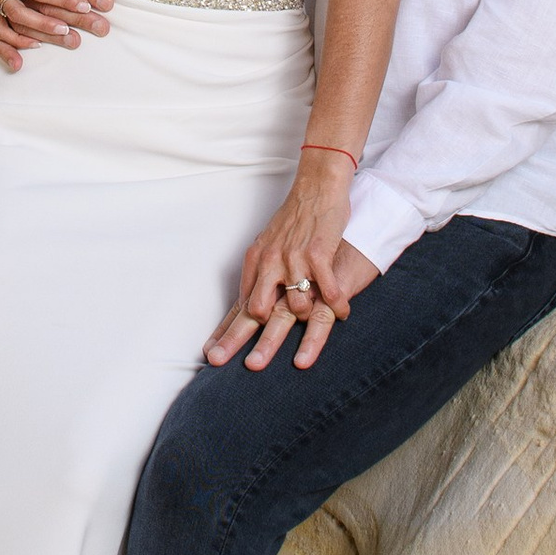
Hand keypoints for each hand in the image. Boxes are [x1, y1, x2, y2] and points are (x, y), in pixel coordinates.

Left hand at [207, 157, 382, 372]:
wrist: (316, 187)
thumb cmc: (294, 219)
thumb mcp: (268, 245)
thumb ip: (260, 275)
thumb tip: (249, 305)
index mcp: (256, 262)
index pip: (239, 303)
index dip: (227, 332)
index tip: (212, 356)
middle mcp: (270, 262)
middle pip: (258, 310)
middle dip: (255, 341)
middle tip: (253, 367)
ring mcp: (294, 258)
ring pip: (296, 305)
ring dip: (309, 316)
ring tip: (322, 318)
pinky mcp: (318, 253)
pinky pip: (326, 289)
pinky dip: (336, 303)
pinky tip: (343, 311)